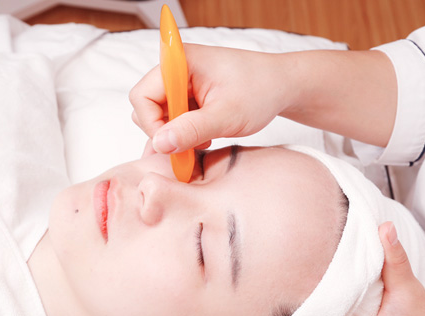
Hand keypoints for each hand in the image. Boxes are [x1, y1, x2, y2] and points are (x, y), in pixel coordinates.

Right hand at [129, 44, 288, 152]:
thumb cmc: (260, 91)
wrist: (282, 86)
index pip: (142, 96)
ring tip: (203, 139)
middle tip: (191, 145)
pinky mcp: (188, 94)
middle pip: (146, 107)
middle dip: (165, 131)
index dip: (153, 125)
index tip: (175, 145)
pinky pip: (172, 117)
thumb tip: (160, 144)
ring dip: (176, 134)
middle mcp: (175, 68)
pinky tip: (205, 135)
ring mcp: (181, 82)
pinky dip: (184, 132)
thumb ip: (191, 130)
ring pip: (158, 115)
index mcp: (180, 61)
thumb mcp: (226, 115)